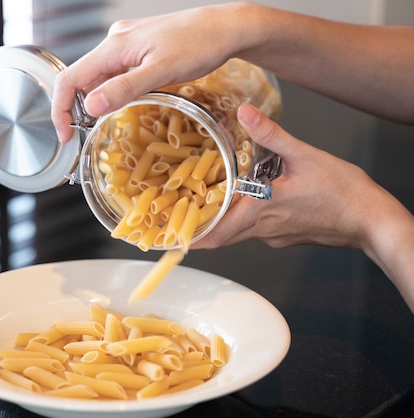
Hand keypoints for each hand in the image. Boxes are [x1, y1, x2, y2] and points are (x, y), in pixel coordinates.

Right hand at [51, 3, 248, 142]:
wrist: (225, 28)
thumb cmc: (199, 45)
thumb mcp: (161, 72)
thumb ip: (125, 89)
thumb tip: (91, 108)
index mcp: (114, 47)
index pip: (70, 78)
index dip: (60, 110)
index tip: (66, 136)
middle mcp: (115, 42)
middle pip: (82, 79)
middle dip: (78, 109)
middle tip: (85, 136)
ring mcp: (126, 44)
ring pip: (100, 77)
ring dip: (99, 101)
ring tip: (106, 123)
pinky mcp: (138, 49)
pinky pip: (116, 73)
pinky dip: (115, 91)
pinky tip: (128, 102)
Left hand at [193, 102, 385, 249]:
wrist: (372, 220)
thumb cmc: (344, 193)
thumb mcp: (305, 156)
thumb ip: (270, 135)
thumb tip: (244, 113)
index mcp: (262, 211)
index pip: (217, 234)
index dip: (193, 236)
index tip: (174, 234)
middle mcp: (264, 229)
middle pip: (223, 236)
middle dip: (203, 226)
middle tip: (185, 213)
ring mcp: (276, 235)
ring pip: (240, 233)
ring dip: (225, 220)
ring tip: (211, 202)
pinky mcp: (287, 236)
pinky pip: (258, 230)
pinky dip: (245, 219)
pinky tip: (250, 201)